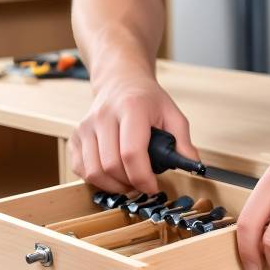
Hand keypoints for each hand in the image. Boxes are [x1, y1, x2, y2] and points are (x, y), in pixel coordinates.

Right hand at [70, 76, 197, 193]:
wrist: (120, 82)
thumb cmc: (147, 100)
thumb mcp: (172, 114)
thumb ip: (183, 142)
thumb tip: (193, 166)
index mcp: (131, 108)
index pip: (131, 152)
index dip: (143, 177)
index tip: (153, 187)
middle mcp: (103, 116)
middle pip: (111, 166)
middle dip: (130, 184)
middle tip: (143, 185)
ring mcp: (85, 126)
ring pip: (94, 171)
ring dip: (113, 186)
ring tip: (128, 182)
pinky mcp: (75, 136)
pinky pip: (80, 169)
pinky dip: (96, 180)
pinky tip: (112, 176)